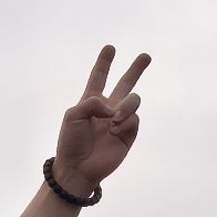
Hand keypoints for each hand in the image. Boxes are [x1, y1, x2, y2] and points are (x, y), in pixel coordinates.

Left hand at [51, 45, 148, 197]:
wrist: (78, 168)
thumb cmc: (71, 142)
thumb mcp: (73, 115)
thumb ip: (92, 103)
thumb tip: (113, 107)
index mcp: (91, 101)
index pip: (99, 77)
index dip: (104, 62)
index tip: (110, 48)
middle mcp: (108, 108)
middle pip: (125, 83)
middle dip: (136, 69)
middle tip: (146, 56)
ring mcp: (120, 121)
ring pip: (134, 100)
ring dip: (126, 106)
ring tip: (114, 120)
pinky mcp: (128, 134)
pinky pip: (134, 119)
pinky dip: (125, 122)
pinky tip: (115, 130)